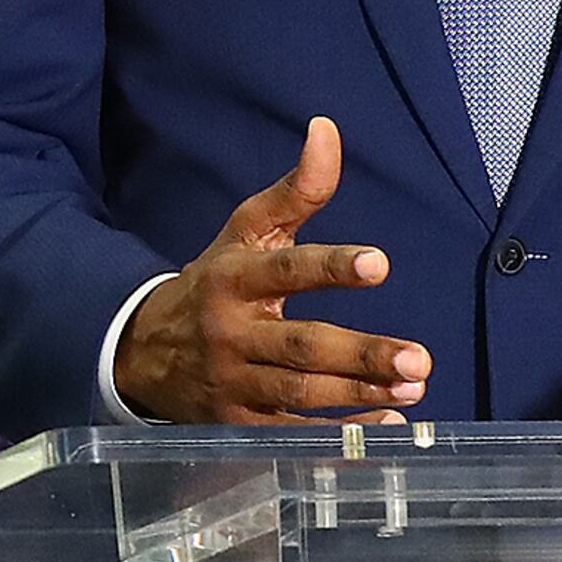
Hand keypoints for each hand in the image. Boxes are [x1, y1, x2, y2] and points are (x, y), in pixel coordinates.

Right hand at [109, 118, 429, 423]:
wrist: (143, 350)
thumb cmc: (215, 283)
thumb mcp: (245, 233)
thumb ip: (295, 190)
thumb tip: (327, 130)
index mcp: (235, 279)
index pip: (286, 271)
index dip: (331, 268)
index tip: (379, 264)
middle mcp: (232, 332)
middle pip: (302, 346)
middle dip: (362, 353)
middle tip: (418, 358)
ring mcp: (233, 382)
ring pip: (300, 392)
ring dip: (360, 394)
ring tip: (414, 386)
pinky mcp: (236, 421)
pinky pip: (292, 430)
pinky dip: (340, 431)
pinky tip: (388, 424)